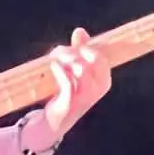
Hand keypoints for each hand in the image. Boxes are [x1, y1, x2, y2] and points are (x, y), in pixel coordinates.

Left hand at [41, 27, 111, 141]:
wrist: (50, 123)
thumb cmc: (64, 95)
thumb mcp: (73, 72)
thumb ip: (78, 52)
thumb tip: (80, 31)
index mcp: (101, 83)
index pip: (103, 60)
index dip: (89, 48)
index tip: (77, 42)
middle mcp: (96, 91)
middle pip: (96, 62)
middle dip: (78, 51)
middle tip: (60, 51)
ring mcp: (83, 99)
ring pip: (82, 70)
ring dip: (67, 59)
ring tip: (54, 58)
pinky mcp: (68, 105)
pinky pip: (68, 84)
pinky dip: (60, 71)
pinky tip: (52, 65)